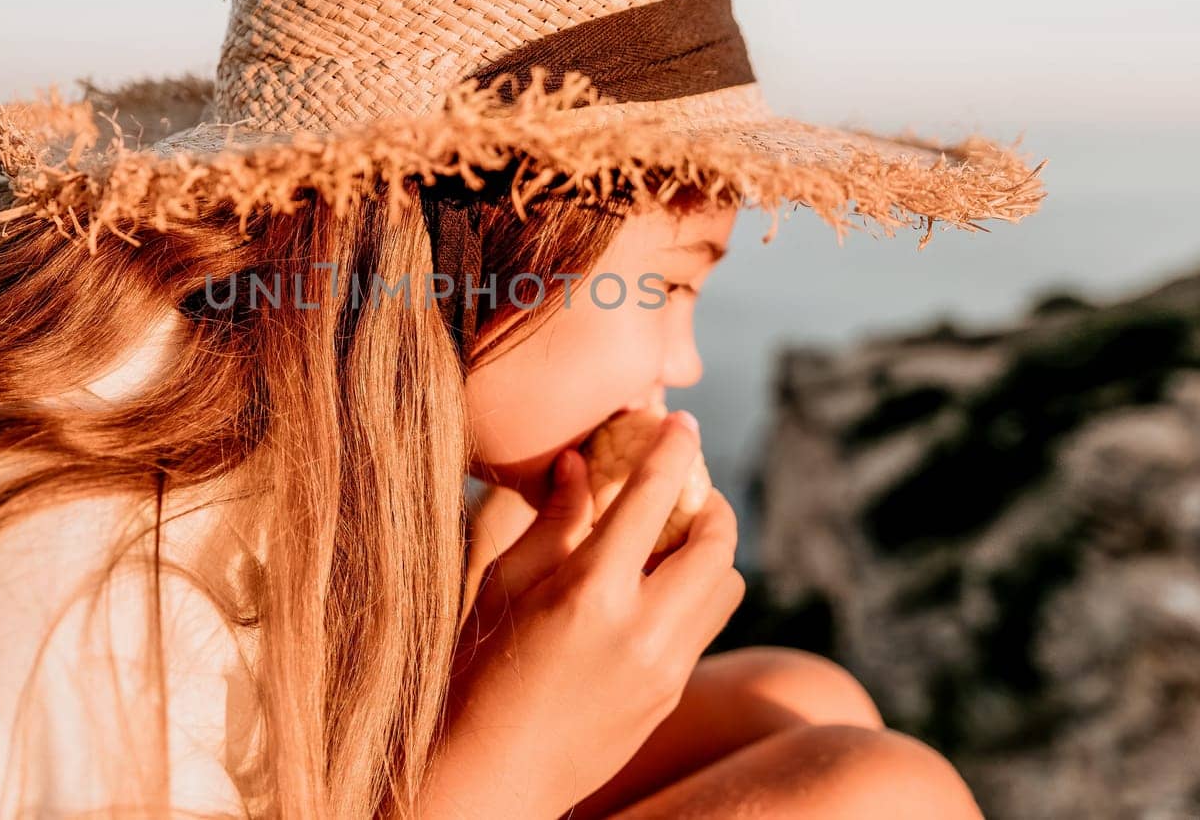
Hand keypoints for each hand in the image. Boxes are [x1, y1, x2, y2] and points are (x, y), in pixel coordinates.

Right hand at [418, 413, 743, 818]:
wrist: (487, 777)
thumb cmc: (473, 674)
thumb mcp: (502, 587)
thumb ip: (553, 522)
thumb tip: (583, 464)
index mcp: (592, 595)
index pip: (653, 501)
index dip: (674, 452)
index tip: (683, 422)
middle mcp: (642, 633)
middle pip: (718, 546)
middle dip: (712, 505)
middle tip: (688, 487)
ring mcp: (664, 672)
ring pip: (726, 590)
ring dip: (711, 554)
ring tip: (673, 540)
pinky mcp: (668, 698)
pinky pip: (704, 628)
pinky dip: (695, 595)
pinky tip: (653, 591)